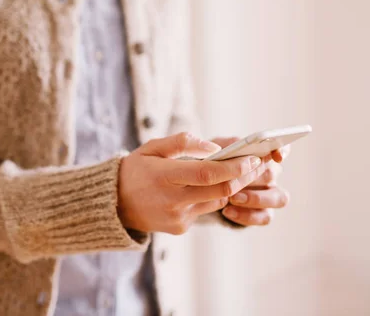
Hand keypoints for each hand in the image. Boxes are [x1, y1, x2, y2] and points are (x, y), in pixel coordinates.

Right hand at [117, 132, 265, 234]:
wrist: (113, 204)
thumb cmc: (135, 170)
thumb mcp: (152, 147)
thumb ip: (182, 143)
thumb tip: (213, 147)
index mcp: (164, 176)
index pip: (208, 174)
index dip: (233, 167)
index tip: (251, 158)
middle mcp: (172, 200)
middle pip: (220, 191)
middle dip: (242, 177)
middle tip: (256, 164)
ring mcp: (177, 217)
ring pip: (217, 201)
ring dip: (229, 187)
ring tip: (238, 171)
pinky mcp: (180, 227)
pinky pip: (204, 210)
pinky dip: (209, 197)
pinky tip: (206, 187)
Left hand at [212, 137, 290, 225]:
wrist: (201, 194)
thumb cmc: (211, 167)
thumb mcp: (214, 152)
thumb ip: (227, 146)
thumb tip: (237, 145)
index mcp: (261, 156)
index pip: (281, 150)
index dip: (282, 151)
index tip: (275, 155)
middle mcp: (269, 175)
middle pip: (272, 174)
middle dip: (255, 177)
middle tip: (235, 179)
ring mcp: (269, 196)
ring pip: (279, 198)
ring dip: (256, 198)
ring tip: (232, 198)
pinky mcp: (262, 214)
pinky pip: (265, 217)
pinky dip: (247, 215)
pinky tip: (227, 211)